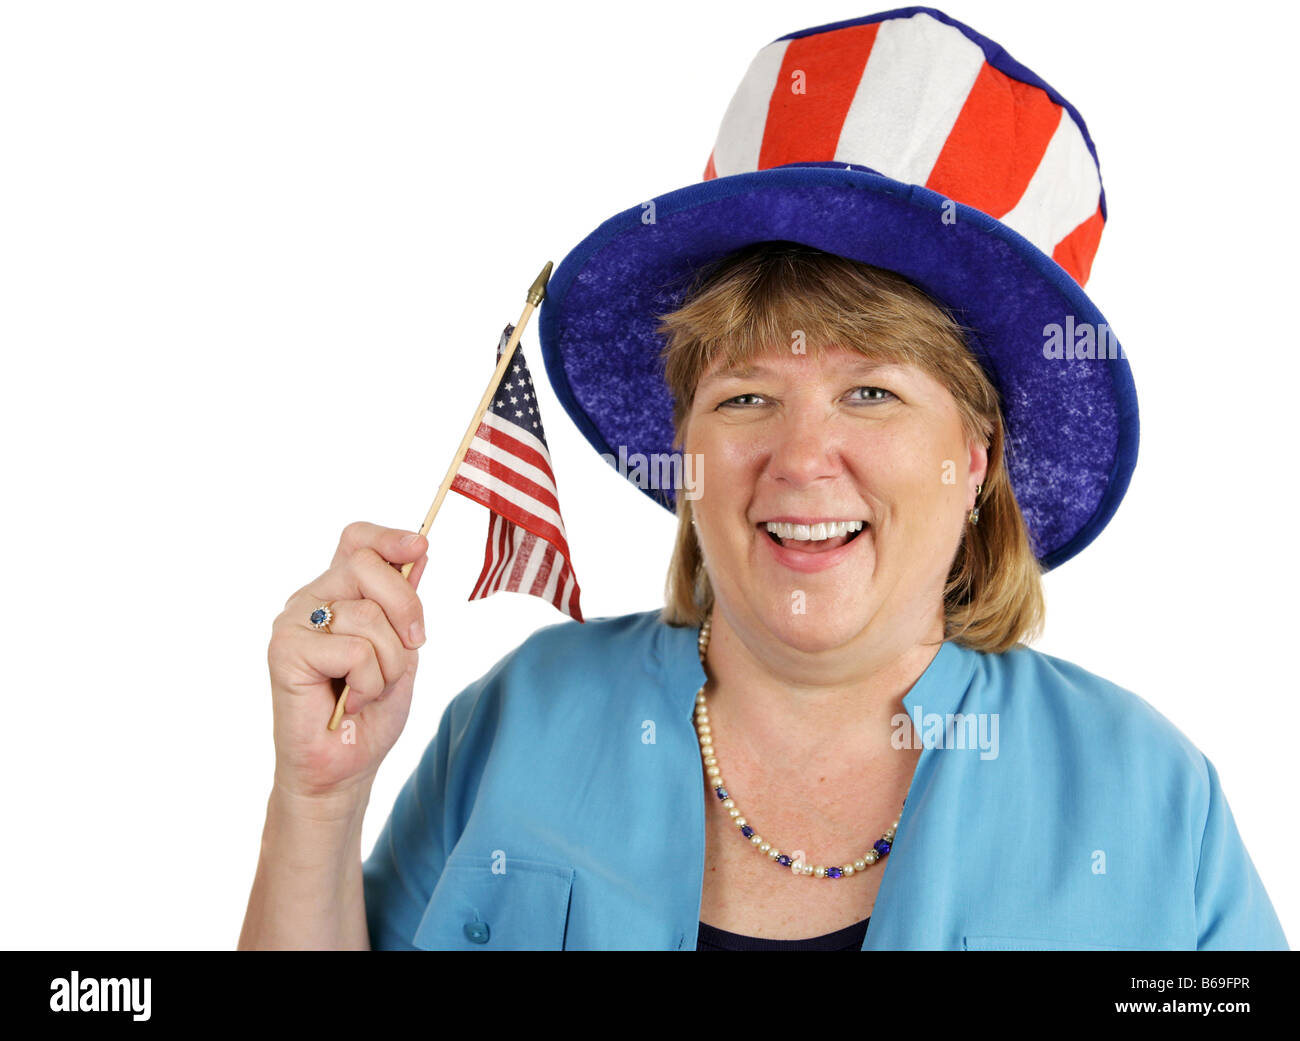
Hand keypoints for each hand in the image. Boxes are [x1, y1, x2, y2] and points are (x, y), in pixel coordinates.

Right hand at [266, 521, 429, 805]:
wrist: (343, 769)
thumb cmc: (371, 712)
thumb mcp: (402, 649)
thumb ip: (403, 602)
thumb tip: (418, 550)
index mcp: (337, 593)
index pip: (356, 540)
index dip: (388, 537)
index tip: (419, 547)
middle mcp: (310, 600)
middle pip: (368, 565)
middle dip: (406, 608)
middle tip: (409, 649)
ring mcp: (293, 623)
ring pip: (368, 614)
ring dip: (389, 662)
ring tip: (368, 689)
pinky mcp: (285, 650)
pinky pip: (355, 650)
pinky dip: (370, 683)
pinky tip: (350, 702)